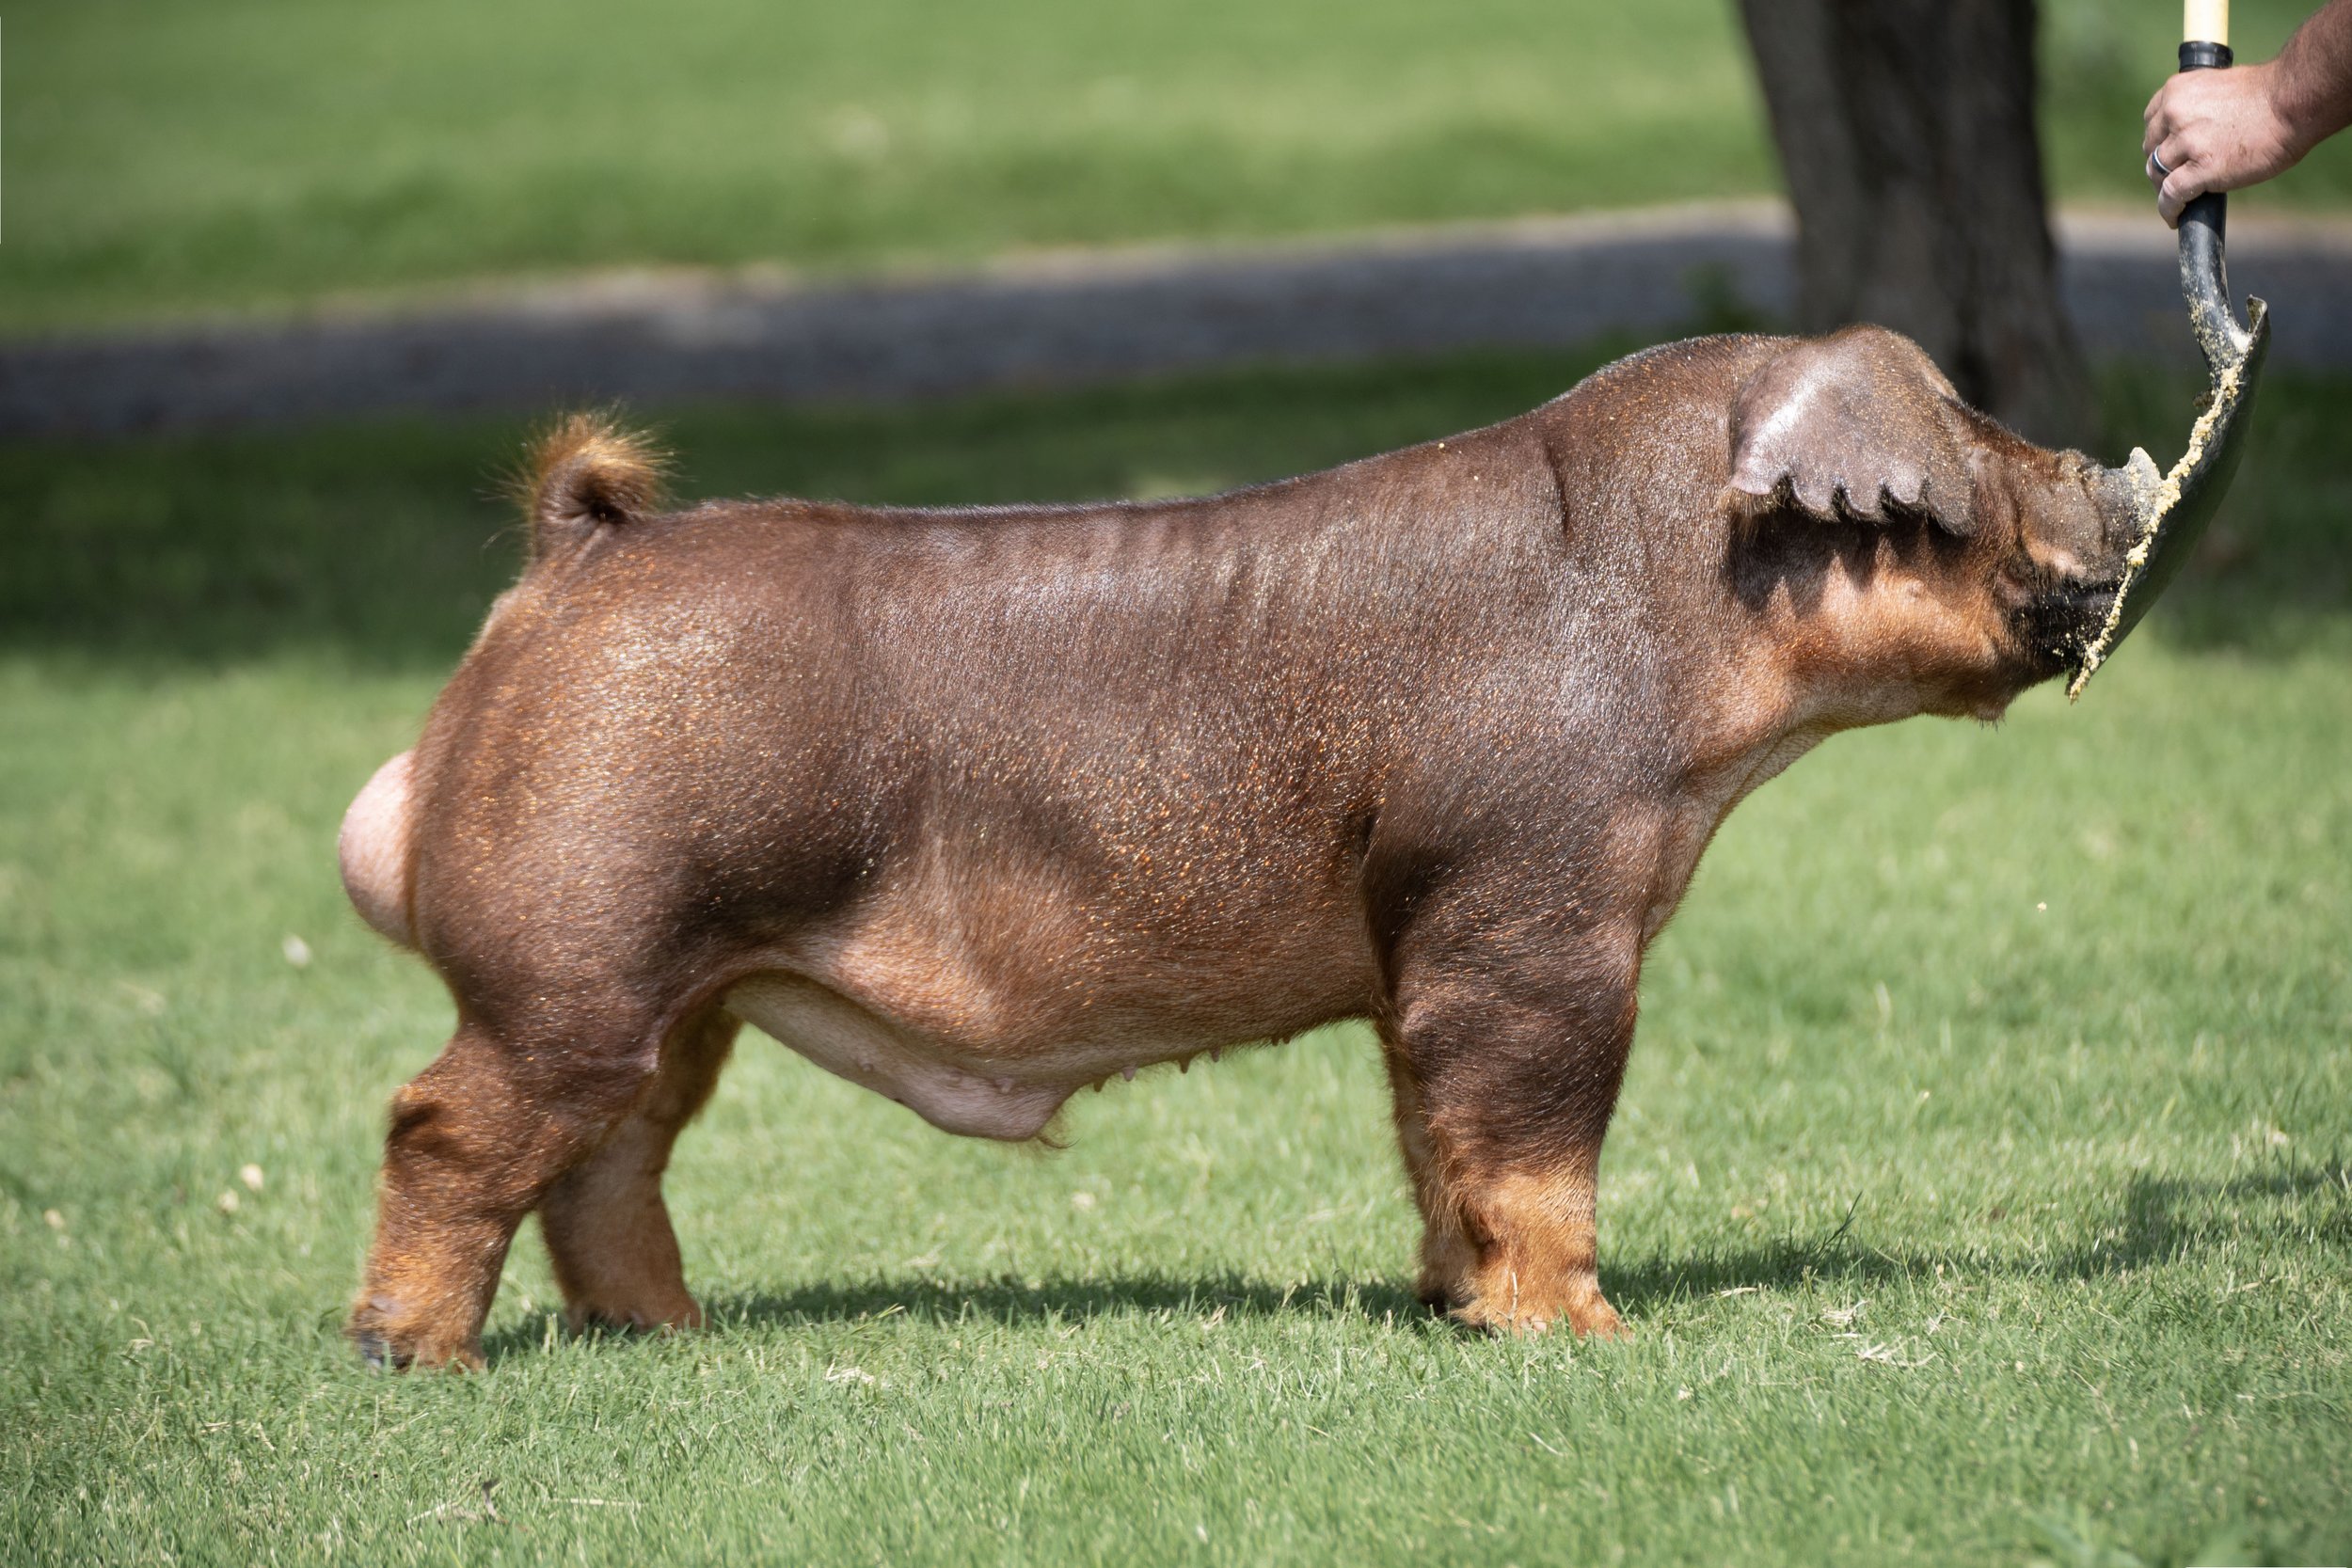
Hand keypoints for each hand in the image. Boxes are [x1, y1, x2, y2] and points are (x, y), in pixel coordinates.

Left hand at [2143, 60, 2307, 225]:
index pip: (2152, 123)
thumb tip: (2194, 130)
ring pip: (2157, 173)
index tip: (2168, 153)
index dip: (2158, 141)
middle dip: (2162, 166)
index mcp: (2177, 91)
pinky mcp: (2201, 167)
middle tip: (2174, 180)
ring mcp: (2187, 142)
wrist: (2295, 101)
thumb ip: (2198, 106)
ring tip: (2176, 201)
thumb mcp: (2219, 87)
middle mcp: (2175, 114)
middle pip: (2152, 150)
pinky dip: (2169, 209)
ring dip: (2164, 189)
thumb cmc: (2268, 95)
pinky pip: (2172, 195)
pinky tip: (2175, 218)